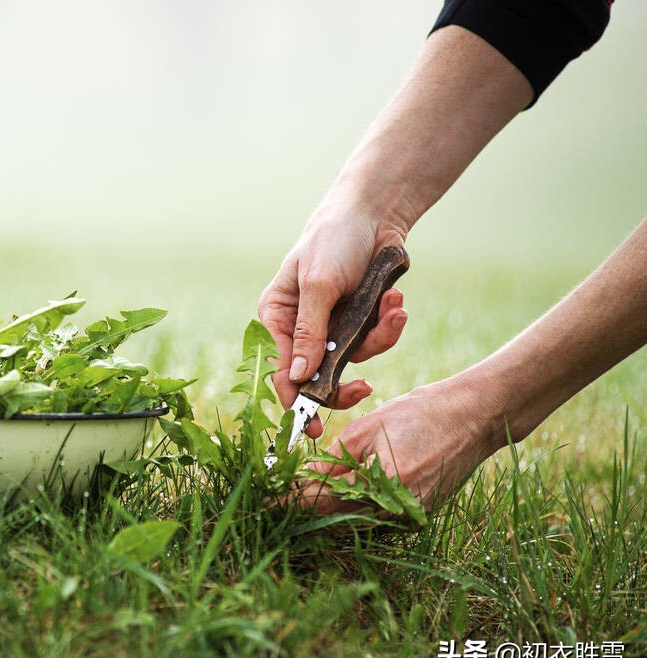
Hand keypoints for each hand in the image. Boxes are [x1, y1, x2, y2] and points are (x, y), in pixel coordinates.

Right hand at [258, 210, 409, 435]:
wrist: (375, 214)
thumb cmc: (334, 240)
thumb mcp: (320, 285)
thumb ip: (310, 333)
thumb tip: (299, 378)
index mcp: (277, 317)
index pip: (281, 368)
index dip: (294, 398)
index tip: (309, 425)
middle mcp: (301, 328)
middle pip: (315, 376)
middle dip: (343, 383)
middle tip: (363, 393)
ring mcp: (332, 328)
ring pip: (352, 360)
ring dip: (378, 337)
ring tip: (395, 308)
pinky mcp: (360, 323)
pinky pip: (374, 341)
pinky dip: (389, 324)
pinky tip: (397, 302)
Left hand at [282, 375, 498, 513]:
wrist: (475, 418)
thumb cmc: (421, 414)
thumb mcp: (367, 430)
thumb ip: (334, 460)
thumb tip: (304, 478)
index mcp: (381, 486)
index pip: (322, 500)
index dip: (290, 501)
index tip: (265, 500)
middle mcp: (396, 511)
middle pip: (336, 517)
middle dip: (305, 508)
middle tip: (274, 499)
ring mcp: (409, 517)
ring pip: (354, 519)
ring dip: (326, 509)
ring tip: (296, 497)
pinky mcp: (416, 515)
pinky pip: (374, 516)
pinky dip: (351, 507)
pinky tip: (333, 496)